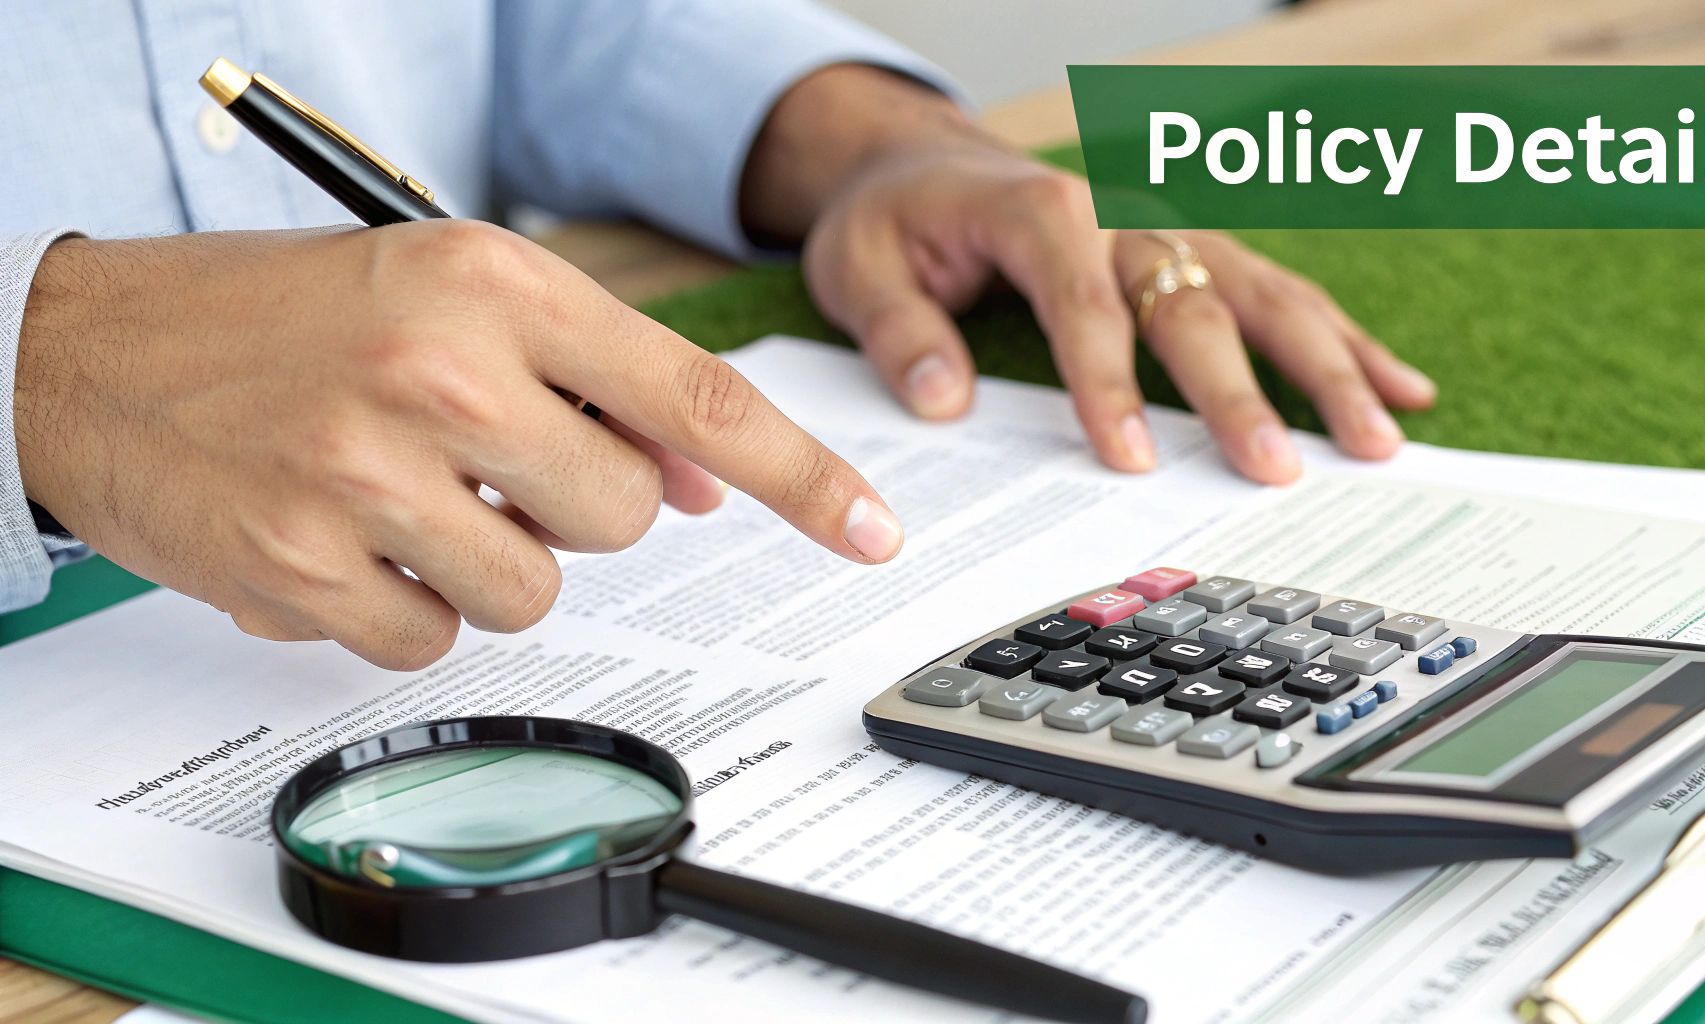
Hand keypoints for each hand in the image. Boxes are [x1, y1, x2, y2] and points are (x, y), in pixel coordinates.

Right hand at [15, 223, 901, 668]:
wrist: (90, 349)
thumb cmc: (283, 317)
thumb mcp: (445, 298)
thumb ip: (587, 381)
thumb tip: (698, 480)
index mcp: (495, 282)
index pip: (694, 397)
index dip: (801, 475)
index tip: (871, 530)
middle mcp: (443, 371)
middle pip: (625, 516)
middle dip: (577, 507)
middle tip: (483, 459)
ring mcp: (371, 476)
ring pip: (537, 587)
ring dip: (486, 557)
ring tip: (397, 490)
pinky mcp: (307, 568)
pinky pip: (436, 638)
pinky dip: (402, 604)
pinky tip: (341, 536)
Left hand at [746, 67, 1436, 483]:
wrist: (922, 162)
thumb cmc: (895, 219)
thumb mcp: (856, 267)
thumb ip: (897, 330)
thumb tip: (942, 398)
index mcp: (1041, 214)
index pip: (1085, 307)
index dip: (1108, 388)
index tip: (1128, 463)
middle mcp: (1124, 216)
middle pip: (1194, 306)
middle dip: (1238, 393)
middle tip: (1275, 470)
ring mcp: (1171, 234)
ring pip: (1264, 296)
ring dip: (1326, 367)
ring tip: (1378, 438)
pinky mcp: (1197, 254)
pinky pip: (1281, 294)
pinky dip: (1345, 341)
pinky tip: (1403, 386)